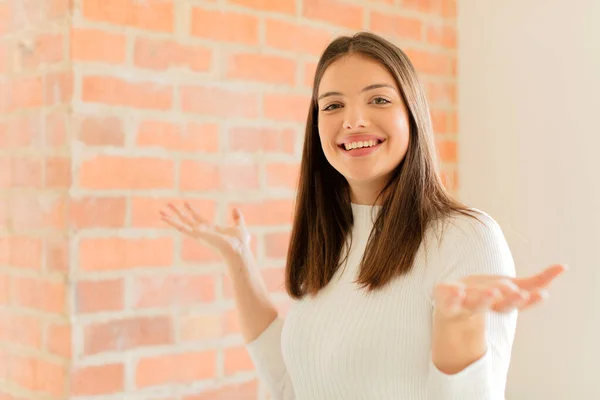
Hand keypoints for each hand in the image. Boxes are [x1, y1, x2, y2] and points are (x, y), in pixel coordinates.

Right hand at [160, 202, 251, 260]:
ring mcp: (198, 234)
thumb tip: (235, 209)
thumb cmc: (240, 242)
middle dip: (178, 212)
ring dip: (171, 216)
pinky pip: (181, 227)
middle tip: (168, 205)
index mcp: (211, 229)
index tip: (186, 203)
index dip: (191, 210)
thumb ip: (237, 218)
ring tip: (160, 210)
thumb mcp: (239, 226)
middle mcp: (202, 232)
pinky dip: (171, 222)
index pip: (198, 218)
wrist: (238, 249)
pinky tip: (163, 217)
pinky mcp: (196, 235)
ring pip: (181, 223)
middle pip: (187, 219)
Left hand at [433, 264, 566, 320]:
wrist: (450, 307)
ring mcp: (464, 305)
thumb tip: (563, 267)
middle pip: (499, 306)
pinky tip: (455, 288)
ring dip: (484, 299)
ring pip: (475, 305)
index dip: (529, 300)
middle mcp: (485, 306)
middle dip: (509, 300)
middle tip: (518, 293)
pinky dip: (451, 294)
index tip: (543, 294)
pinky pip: (447, 297)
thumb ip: (536, 281)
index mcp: (501, 303)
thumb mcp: (511, 287)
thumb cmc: (484, 294)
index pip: (518, 304)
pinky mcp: (445, 300)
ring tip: (492, 291)